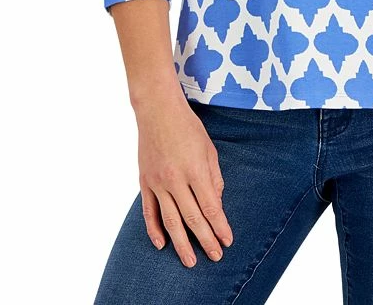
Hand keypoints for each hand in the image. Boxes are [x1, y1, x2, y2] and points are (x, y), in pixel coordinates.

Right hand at [134, 96, 233, 266]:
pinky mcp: (145, 182)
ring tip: (190, 261)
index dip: (220, 227)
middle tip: (215, 256)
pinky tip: (162, 244)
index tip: (227, 241)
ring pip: (170, 221)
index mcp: (196, 170)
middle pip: (192, 219)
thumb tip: (215, 204)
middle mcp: (176, 180)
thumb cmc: (188, 127)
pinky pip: (148, 211)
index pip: (210, 207)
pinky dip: (154, 230)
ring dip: (181, 243)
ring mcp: (158, 183)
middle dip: (206, 240)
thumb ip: (213, 178)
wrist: (158, 111)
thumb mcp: (209, 149)